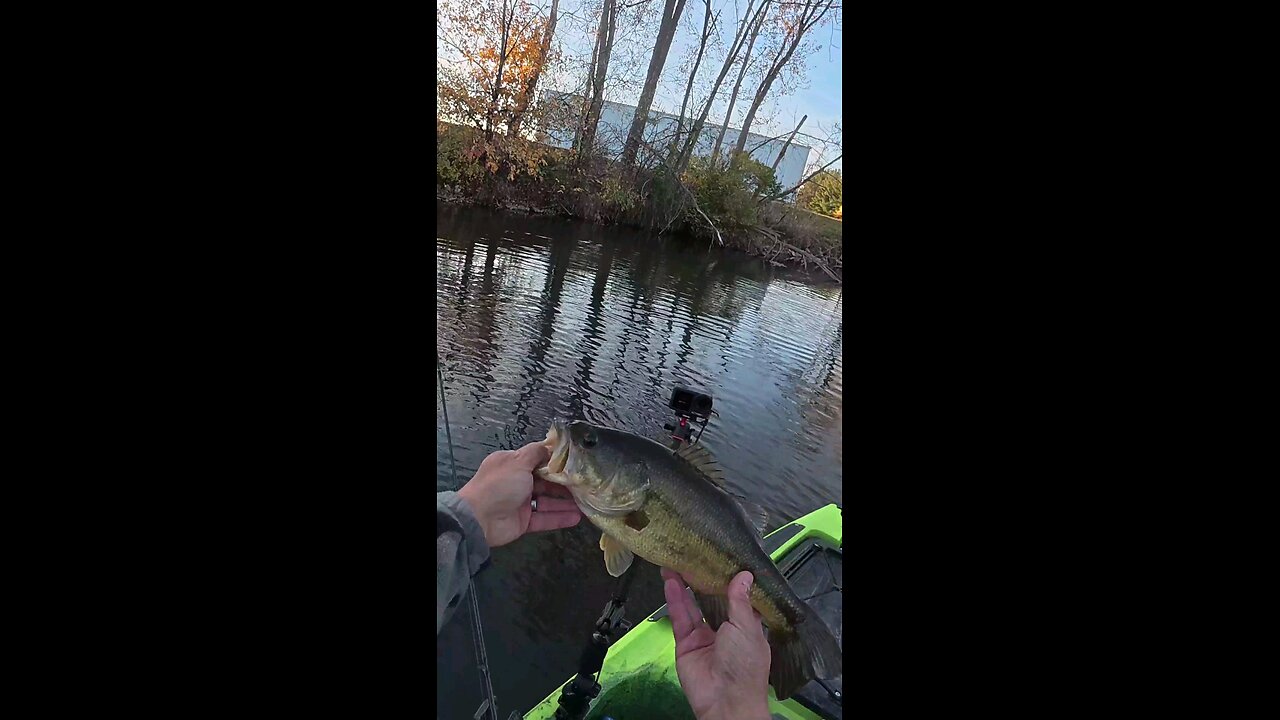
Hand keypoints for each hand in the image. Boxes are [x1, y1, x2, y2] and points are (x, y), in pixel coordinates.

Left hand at [457, 441, 582, 546]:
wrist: (479, 518)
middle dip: (564, 483)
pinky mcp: (524, 521)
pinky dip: (559, 518)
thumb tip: (550, 446)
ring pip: (547, 501)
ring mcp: (520, 503)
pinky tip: (577, 517)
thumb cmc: (499, 484)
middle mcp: (516, 482)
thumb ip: (536, 453)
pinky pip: (545, 518)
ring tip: (586, 502)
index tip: (575, 463)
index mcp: (512, 464)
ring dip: (566, 502)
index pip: (537, 460)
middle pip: (545, 482)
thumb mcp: (518, 461)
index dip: (555, 462)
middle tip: (586, 484)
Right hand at [662, 568, 771, 719]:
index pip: (737, 598)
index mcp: (746, 627)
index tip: (722, 557)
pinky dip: (675, 600)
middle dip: (702, 580)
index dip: (729, 579)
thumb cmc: (745, 666)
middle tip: (693, 557)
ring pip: (692, 606)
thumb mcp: (747, 628)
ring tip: (675, 563)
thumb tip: (744, 575)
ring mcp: (704, 637)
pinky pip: (680, 619)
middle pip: (710, 600)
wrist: (726, 701)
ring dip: (684, 586)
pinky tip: (671, 582)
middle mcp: (725, 630)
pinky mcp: (686, 644)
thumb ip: (740, 601)